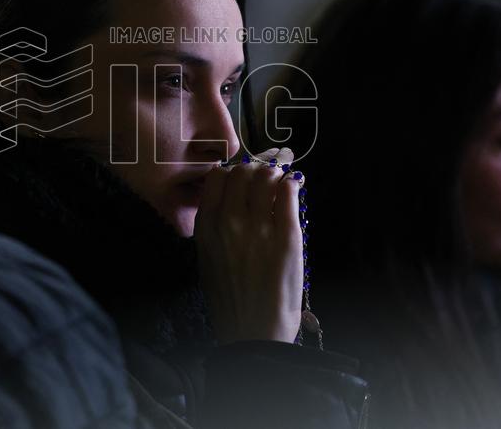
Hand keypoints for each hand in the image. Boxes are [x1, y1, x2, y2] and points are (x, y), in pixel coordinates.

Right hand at [194, 148, 303, 343]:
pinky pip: (289, 193)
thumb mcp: (207, 257)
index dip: (232, 171)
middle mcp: (229, 221)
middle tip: (266, 174)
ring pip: (267, 177)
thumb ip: (215, 224)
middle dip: (256, 169)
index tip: (242, 175)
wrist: (253, 331)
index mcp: (206, 227)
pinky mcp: (288, 236)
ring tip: (281, 181)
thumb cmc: (230, 298)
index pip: (217, 176)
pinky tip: (294, 187)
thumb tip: (231, 195)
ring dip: (276, 173)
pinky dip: (292, 184)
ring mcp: (259, 227)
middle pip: (243, 172)